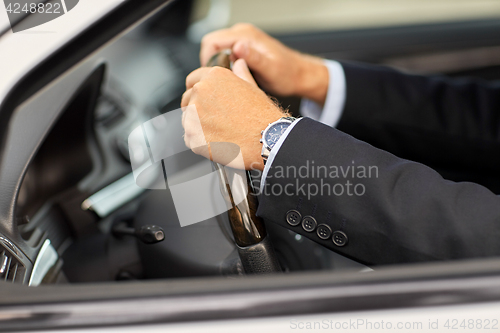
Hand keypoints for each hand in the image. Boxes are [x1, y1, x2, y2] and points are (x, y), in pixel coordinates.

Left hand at [181, 59, 286, 170]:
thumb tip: (238, 65)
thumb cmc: (262, 116)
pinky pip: (189, 138)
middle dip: (196, 108)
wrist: (265, 139)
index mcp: (213, 77)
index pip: (192, 80)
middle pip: (187, 100)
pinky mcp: (192, 136)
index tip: (201, 99)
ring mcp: (194, 115)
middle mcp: (200, 92)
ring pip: (187, 120)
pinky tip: (216, 142)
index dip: (197, 90)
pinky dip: (199, 142)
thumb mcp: (253, 88)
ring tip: (219, 132)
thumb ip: (240, 75)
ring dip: (197, 126)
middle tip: (214, 119)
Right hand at [200, 23, 328, 105]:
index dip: (207, 61)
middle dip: (211, 64)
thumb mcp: (271, 70)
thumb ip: (254, 58)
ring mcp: (242, 39)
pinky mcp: (243, 47)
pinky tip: (235, 76)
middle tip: (222, 81)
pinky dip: (224, 65)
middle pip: (210, 45)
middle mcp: (242, 33)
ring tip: (231, 79)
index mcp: (246, 36)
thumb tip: (238, 47)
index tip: (213, 77)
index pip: (211, 42)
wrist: (299, 74)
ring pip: (216, 50)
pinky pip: (224, 53)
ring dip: (218, 65)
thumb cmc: (287, 74)